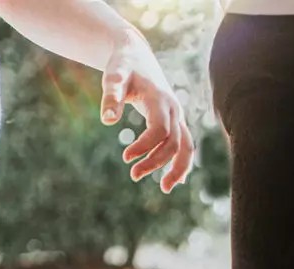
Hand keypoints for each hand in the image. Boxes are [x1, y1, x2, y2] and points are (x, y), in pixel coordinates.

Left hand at [101, 32, 194, 193]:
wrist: (136, 55)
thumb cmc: (122, 66)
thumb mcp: (114, 77)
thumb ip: (111, 96)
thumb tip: (107, 120)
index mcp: (160, 99)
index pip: (159, 130)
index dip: (144, 146)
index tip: (125, 157)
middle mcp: (174, 108)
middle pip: (173, 142)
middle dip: (156, 162)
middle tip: (133, 175)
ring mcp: (177, 115)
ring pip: (186, 146)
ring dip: (177, 168)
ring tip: (164, 189)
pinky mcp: (175, 120)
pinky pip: (185, 144)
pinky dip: (181, 162)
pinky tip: (173, 180)